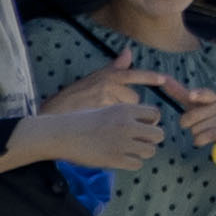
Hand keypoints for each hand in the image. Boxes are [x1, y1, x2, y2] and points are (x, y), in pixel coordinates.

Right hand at [70, 70, 206, 155]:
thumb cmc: (75, 108)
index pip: (155, 113)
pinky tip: (121, 158)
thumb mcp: (97, 86)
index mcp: (124, 107)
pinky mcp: (115, 160)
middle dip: (151, 137)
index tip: (149, 123)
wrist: (58, 132)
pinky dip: (131, 162)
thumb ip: (116, 71)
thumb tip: (128, 51)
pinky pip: (137, 164)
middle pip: (158, 133)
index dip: (152, 120)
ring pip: (150, 150)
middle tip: (141, 138)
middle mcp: (126, 124)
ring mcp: (122, 143)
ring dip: (143, 150)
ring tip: (132, 149)